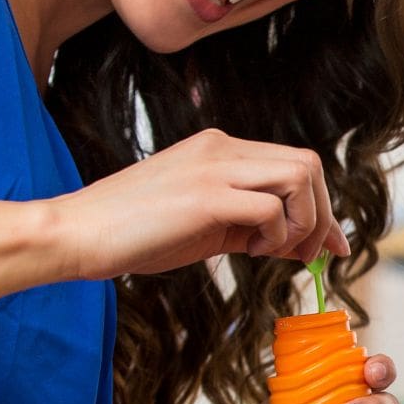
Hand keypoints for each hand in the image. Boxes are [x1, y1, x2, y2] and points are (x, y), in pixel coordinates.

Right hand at [45, 128, 350, 279]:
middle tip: (304, 255)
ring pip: (300, 176)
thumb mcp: (207, 227)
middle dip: (320, 215)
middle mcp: (222, 148)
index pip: (296, 164)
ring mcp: (214, 167)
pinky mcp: (205, 195)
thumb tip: (305, 244)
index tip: (328, 246)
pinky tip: (249, 251)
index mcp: (220, 149)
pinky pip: (271, 207)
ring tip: (273, 251)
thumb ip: (255, 227)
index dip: (321, 206)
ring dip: (303, 221)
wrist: (76, 233)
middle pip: (308, 164)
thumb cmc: (135, 234)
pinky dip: (275, 235)